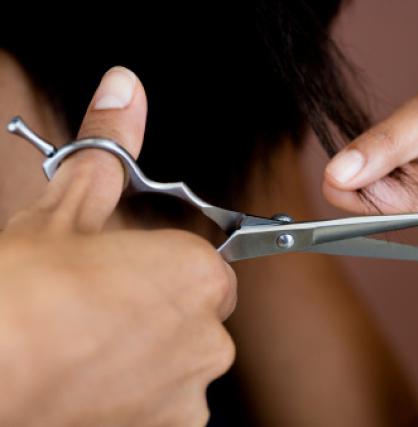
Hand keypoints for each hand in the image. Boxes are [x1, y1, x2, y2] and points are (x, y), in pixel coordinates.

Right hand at [0, 67, 235, 425]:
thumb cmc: (26, 292)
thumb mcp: (65, 210)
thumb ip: (108, 147)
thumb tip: (125, 88)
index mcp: (197, 273)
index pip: (207, 266)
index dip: (165, 268)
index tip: (132, 275)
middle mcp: (210, 333)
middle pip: (198, 315)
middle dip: (160, 310)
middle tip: (105, 311)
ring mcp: (192, 389)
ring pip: (183, 362)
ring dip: (151, 356)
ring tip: (93, 349)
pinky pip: (169, 404)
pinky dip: (141, 396)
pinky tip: (96, 384)